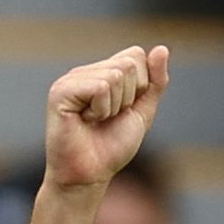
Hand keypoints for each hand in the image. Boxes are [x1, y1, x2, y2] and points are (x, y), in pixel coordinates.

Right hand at [44, 45, 168, 192]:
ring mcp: (71, 79)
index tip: (124, 110)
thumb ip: (155, 83)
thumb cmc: (111, 147)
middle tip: (109, 118)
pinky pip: (101, 87)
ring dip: (114, 107)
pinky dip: (102, 110)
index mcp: (102, 72)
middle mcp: (85, 71)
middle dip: (129, 98)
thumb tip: (162, 48)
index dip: (140, 86)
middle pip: (128, 64)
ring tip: (96, 121)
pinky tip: (85, 121)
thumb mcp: (142, 112)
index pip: (136, 55)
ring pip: (116, 76)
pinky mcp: (61, 91)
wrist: (90, 175)